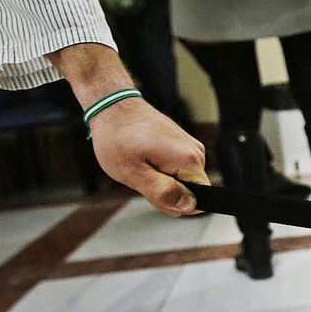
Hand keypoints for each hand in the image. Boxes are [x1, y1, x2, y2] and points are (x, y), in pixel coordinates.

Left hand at [89, 98, 208, 214]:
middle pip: (189, 192)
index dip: (173, 202)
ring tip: (141, 162)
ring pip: (182, 182)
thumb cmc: (117, 136)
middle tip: (141, 174)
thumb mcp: (132, 173)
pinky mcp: (183, 144)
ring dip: (161, 180)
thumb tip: (189, 206)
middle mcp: (196, 152)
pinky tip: (145, 156)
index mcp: (188, 160)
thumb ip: (162, 193)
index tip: (152, 187)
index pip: (197, 201)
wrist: (113, 106)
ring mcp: (190, 146)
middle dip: (164, 190)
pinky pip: (178, 169)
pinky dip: (161, 169)